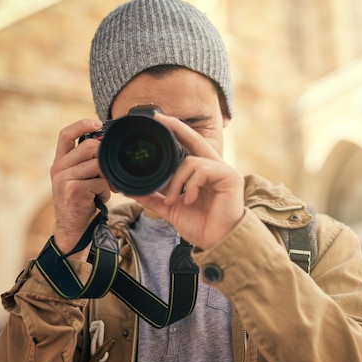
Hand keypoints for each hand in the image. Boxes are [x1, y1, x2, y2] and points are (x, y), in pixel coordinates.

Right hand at [50, 119, 110, 259]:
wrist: (72, 230)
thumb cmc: (81, 203)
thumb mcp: (80, 179)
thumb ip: (87, 162)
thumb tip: (107, 144)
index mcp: (60, 162)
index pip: (66, 134)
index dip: (82, 124)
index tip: (98, 122)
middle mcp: (58, 168)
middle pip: (90, 147)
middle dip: (106, 157)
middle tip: (109, 172)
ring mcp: (64, 179)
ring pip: (98, 164)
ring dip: (107, 177)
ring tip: (104, 189)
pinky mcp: (74, 190)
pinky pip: (100, 182)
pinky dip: (106, 191)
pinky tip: (98, 199)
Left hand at [130, 113, 244, 249]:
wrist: (217, 242)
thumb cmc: (201, 226)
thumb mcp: (171, 209)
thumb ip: (154, 197)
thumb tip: (132, 190)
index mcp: (202, 172)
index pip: (188, 146)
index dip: (175, 132)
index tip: (158, 121)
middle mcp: (214, 167)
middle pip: (194, 139)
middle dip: (176, 126)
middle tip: (159, 118)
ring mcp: (223, 170)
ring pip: (191, 161)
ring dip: (175, 181)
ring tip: (172, 199)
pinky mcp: (230, 176)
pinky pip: (202, 170)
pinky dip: (190, 185)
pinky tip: (189, 200)